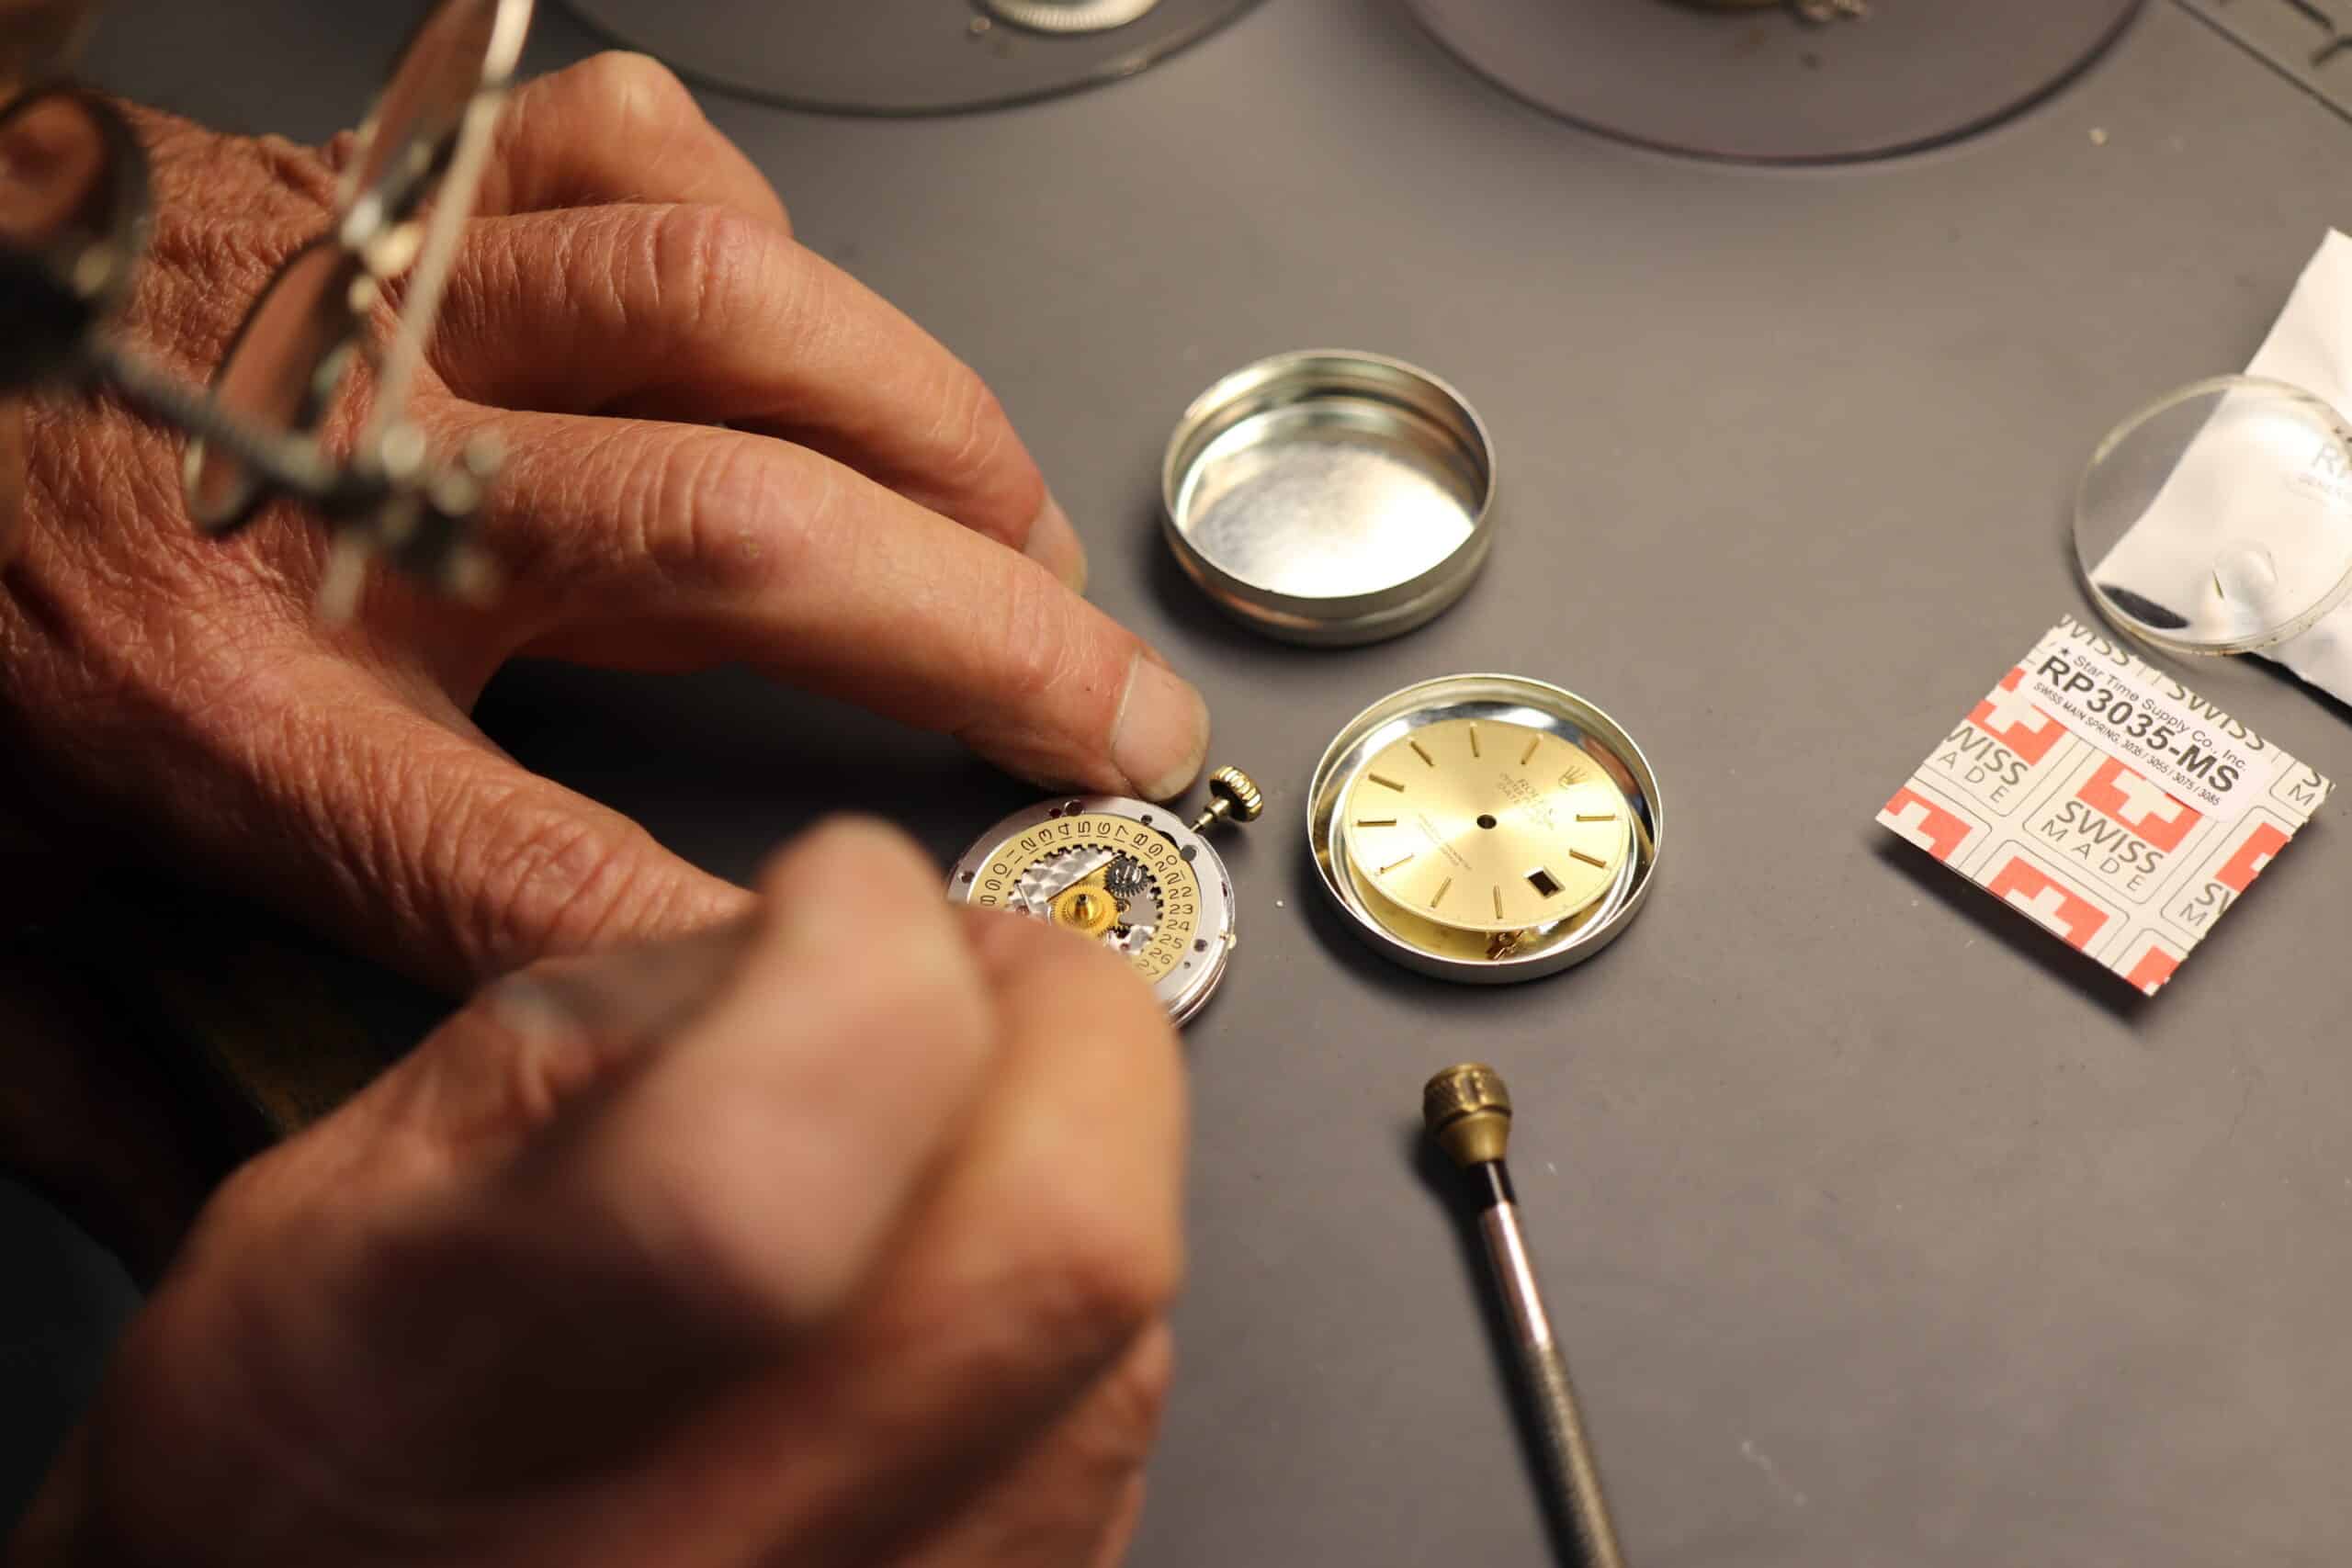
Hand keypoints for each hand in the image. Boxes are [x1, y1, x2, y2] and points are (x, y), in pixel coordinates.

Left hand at [0, 53, 1209, 991]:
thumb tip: (259, 1228)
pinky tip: (806, 345)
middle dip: (977, 645)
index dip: (759, 944)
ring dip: (934, 434)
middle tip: (1115, 724)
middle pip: (731, 545)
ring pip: (731, 318)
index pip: (536, 864)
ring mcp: (386, 298)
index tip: (925, 981)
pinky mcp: (404, 179)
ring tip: (1023, 541)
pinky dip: (763, 241)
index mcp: (216, 697)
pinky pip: (640, 157)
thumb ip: (105, 1074)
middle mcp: (331, 481)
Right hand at [9, 819, 1185, 1566]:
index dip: (855, 963)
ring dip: (1079, 1145)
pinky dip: (1070, 1293)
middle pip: (1051, 1245)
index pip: (757, 1184)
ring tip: (953, 1108)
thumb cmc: (309, 1474)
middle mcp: (710, 1543)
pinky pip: (1121, 1426)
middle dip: (1059, 1020)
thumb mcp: (350, 1191)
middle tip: (967, 964)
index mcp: (473, 1394)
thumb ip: (602, 1025)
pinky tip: (953, 1263)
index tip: (840, 888)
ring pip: (1125, 1329)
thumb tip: (819, 926)